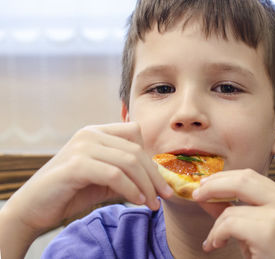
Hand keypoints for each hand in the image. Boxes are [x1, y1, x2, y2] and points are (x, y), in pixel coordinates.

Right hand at [0, 122, 172, 257]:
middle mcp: (90, 134)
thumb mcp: (106, 178)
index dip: (151, 157)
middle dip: (155, 176)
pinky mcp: (76, 164)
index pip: (135, 134)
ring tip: (153, 203)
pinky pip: (115, 175)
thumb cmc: (73, 191)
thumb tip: (157, 178)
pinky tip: (138, 201)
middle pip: (136, 150)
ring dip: (146, 185)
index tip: (160, 181)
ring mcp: (82, 146)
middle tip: (165, 196)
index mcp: (97, 132)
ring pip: (129, 162)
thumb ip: (127, 172)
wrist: (35, 206)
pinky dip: (131, 189)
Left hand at [193, 169, 274, 258]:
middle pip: (241, 180)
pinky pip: (229, 225)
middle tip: (196, 196)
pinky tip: (218, 245)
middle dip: (213, 186)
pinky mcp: (267, 233)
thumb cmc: (265, 254)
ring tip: (214, 241)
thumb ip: (228, 207)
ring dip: (215, 227)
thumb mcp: (246, 226)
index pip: (248, 175)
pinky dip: (217, 236)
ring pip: (231, 209)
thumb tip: (202, 192)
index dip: (222, 177)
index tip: (203, 184)